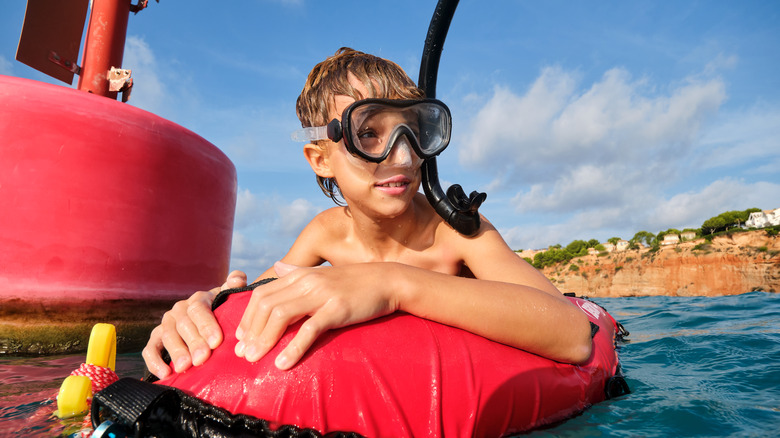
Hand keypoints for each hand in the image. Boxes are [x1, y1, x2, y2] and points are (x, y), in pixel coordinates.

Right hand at [142, 270, 247, 378]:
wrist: (207, 321)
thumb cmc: (222, 310)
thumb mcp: (229, 297)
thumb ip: (235, 285)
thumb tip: (238, 279)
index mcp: (198, 300)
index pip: (199, 310)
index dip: (207, 325)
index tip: (216, 342)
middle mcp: (179, 310)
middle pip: (184, 325)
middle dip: (193, 342)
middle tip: (202, 358)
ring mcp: (166, 324)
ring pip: (167, 336)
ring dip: (176, 352)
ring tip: (185, 367)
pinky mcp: (156, 339)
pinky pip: (150, 349)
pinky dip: (154, 361)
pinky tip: (165, 374)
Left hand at [234, 262, 399, 369]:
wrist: (386, 281)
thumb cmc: (354, 282)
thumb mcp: (322, 274)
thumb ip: (296, 271)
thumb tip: (277, 267)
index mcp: (299, 275)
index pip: (262, 295)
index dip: (247, 318)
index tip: (241, 339)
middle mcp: (306, 281)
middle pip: (266, 305)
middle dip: (250, 331)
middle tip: (243, 354)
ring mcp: (321, 294)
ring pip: (281, 315)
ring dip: (264, 340)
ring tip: (254, 359)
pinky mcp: (337, 309)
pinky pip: (310, 329)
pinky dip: (293, 348)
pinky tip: (283, 364)